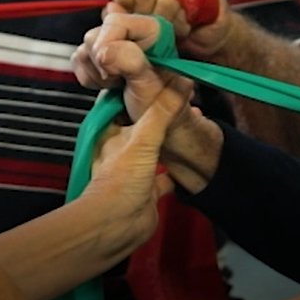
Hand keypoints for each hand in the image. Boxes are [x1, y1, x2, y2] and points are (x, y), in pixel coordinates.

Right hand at [73, 9, 170, 119]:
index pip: (116, 22)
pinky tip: (107, 85)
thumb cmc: (159, 106)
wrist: (149, 124)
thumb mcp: (150, 84)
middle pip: (96, 34)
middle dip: (102, 62)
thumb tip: (103, 50)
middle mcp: (132, 34)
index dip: (108, 44)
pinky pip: (79, 60)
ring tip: (116, 85)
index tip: (112, 69)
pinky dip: (88, 77)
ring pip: (85, 47)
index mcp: (153, 31)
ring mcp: (114, 46)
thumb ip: (130, 61)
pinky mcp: (100, 59)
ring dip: (96, 72)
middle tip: (119, 80)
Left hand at [78, 74, 195, 253]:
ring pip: (156, 146)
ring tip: (191, 118)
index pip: (121, 99)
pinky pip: (167, 174)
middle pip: (142, 121)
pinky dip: (178, 167)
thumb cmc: (118, 182)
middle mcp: (120, 146)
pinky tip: (191, 157)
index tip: (158, 72)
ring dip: (171, 136)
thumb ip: (162, 111)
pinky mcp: (149, 188)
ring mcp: (135, 168)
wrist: (116, 227)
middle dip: (160, 109)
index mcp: (108, 130)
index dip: (138, 85)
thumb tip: (180, 82)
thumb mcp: (142, 138)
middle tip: (182, 93)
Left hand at [110, 0, 235, 58]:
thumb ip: (123, 12)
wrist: (205, 33)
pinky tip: (182, 28)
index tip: (132, 13)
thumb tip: (111, 8)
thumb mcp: (138, 19)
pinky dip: (180, 23)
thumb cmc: (168, 25)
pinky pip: (185, 6)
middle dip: (147, 14)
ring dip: (165, 21)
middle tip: (153, 26)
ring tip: (169, 29)